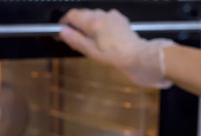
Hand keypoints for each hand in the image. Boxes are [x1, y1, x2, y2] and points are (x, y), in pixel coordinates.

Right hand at [59, 8, 173, 87]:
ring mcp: (113, 16)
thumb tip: (62, 31)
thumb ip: (76, 40)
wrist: (138, 57)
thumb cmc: (115, 56)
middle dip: (76, 22)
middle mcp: (102, 15)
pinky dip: (100, 23)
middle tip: (73, 36)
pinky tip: (103, 35)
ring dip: (88, 22)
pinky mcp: (121, 20)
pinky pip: (106, 17)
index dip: (65, 21)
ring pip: (95, 14)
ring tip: (88, 37)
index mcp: (93, 22)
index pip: (73, 15)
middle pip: (84, 13)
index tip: (61, 29)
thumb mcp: (91, 52)